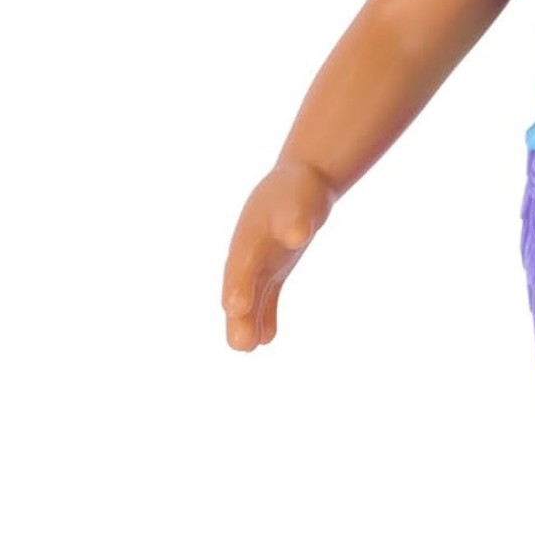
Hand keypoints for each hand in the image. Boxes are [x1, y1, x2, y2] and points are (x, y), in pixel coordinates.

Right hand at [222, 160, 334, 349]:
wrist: (299, 185)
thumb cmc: (296, 191)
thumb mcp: (299, 201)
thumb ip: (295, 220)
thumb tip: (296, 236)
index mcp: (249, 234)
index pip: (241, 263)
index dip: (237, 285)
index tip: (234, 307)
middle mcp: (248, 252)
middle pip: (241, 287)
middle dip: (240, 316)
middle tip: (240, 346)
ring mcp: (258, 262)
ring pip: (251, 296)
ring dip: (248, 321)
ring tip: (246, 349)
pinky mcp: (271, 270)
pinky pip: (267, 295)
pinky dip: (266, 315)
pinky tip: (268, 338)